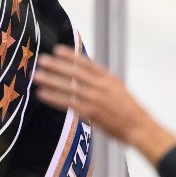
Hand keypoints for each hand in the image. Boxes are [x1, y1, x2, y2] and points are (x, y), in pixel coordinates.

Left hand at [33, 45, 175, 165]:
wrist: (138, 126)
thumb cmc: (129, 109)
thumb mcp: (118, 88)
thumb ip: (102, 80)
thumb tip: (85, 74)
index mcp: (109, 77)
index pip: (86, 63)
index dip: (71, 56)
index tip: (57, 50)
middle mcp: (101, 85)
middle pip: (74, 72)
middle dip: (57, 65)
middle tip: (42, 60)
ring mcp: (95, 98)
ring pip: (69, 86)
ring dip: (51, 80)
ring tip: (37, 76)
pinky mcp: (90, 112)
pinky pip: (68, 103)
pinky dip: (54, 98)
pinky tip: (42, 94)